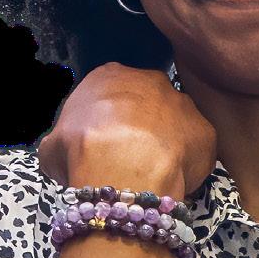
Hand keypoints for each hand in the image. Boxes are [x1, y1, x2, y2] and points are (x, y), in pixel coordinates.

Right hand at [37, 61, 217, 200]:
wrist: (122, 169)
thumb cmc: (81, 151)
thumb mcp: (52, 146)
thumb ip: (60, 143)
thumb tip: (60, 155)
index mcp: (110, 75)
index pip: (111, 92)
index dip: (108, 122)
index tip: (105, 145)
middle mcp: (150, 80)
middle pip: (148, 104)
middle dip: (141, 129)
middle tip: (131, 160)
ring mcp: (182, 103)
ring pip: (176, 125)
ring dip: (167, 145)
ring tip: (154, 175)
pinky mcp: (206, 131)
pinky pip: (197, 149)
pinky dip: (188, 165)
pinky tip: (174, 182)